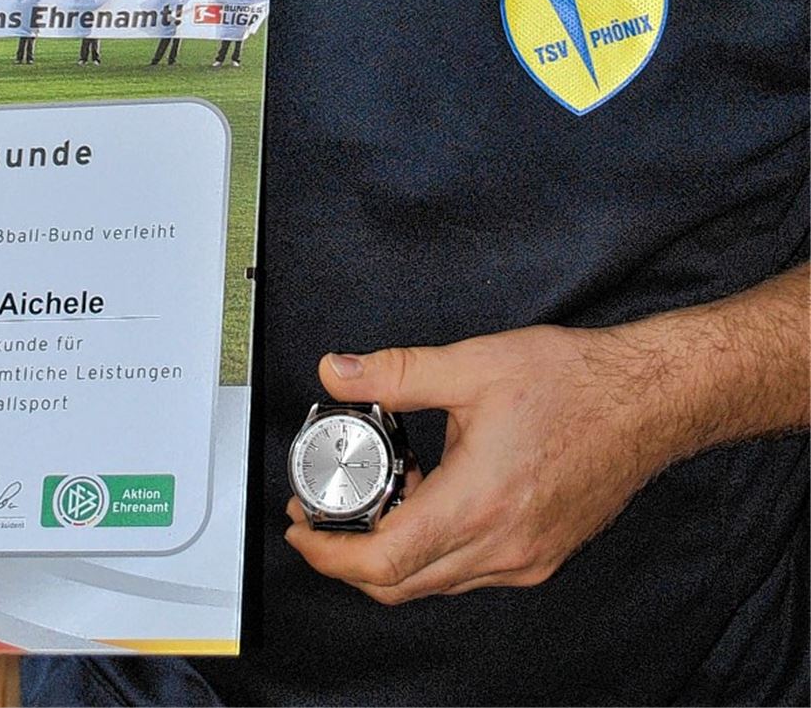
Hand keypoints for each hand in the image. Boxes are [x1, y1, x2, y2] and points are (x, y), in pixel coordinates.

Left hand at [285, 324, 668, 603]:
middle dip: (348, 557)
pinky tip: (432, 496)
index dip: (329, 552)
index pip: (382, 562)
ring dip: (393, 553)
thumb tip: (339, 371)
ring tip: (377, 492)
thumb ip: (397, 372)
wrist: (647, 402)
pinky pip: (469, 571)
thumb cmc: (574, 384)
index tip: (302, 528)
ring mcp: (524, 560)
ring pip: (434, 581)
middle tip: (321, 514)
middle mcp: (502, 547)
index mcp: (478, 503)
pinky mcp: (540, 556)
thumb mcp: (474, 364)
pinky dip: (435, 547)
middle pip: (399, 584)